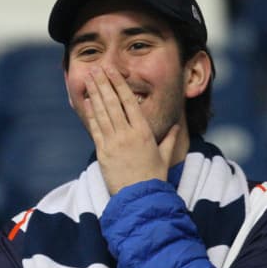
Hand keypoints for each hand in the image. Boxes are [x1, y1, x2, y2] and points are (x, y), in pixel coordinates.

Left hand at [81, 66, 177, 193]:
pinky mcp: (102, 153)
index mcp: (143, 131)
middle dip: (103, 83)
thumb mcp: (165, 156)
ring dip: (95, 94)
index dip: (119, 84)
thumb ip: (171, 139)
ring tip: (89, 79)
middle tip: (96, 68)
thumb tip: (178, 126)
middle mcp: (127, 134)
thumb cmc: (154, 178)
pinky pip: (95, 129)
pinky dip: (91, 114)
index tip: (112, 71)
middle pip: (113, 102)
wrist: (140, 198)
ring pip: (102, 113)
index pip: (130, 101)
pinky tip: (87, 102)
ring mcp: (113, 143)